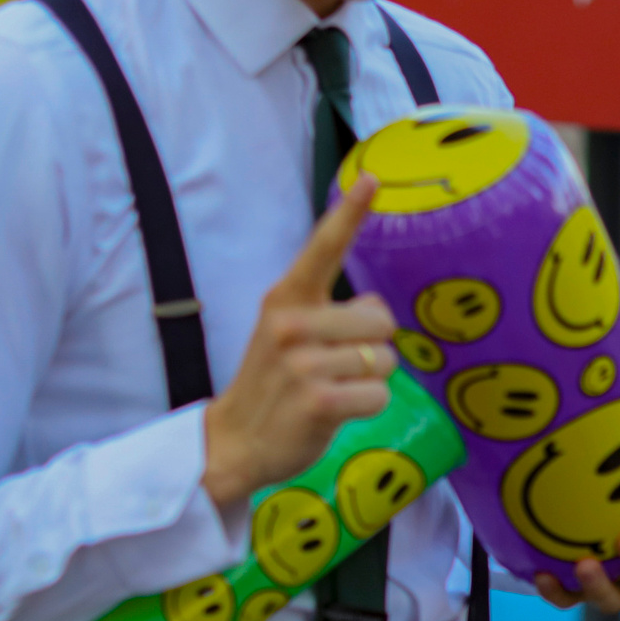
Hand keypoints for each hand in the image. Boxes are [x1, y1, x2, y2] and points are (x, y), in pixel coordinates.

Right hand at [200, 176, 395, 507]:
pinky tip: (335, 413)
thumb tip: (377, 310)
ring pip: (384, 361)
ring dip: (370, 381)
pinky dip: (368, 408)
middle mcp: (291, 323)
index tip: (372, 179)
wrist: (235, 441)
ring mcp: (302, 363)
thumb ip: (333, 314)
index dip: (350, 213)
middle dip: (374, 347)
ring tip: (332, 391)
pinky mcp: (318, 401)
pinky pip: (379, 395)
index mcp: (285, 299)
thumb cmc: (275, 385)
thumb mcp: (291, 336)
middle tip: (338, 368)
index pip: (323, 248)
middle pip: (382, 320)